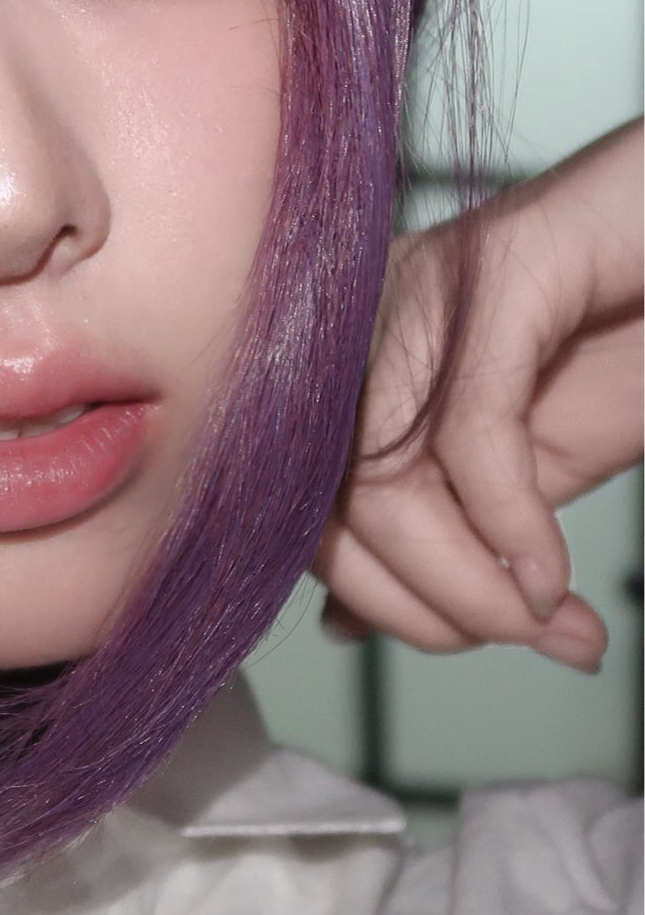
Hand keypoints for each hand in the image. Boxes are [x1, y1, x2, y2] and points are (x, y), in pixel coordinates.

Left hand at [313, 119, 642, 669]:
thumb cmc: (625, 340)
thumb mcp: (520, 466)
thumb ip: (442, 530)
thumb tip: (346, 626)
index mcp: (350, 366)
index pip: (301, 513)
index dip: (382, 603)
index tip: (476, 643)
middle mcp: (361, 322)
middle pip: (325, 506)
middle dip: (425, 608)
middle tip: (527, 638)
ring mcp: (417, 290)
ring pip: (379, 478)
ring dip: (469, 585)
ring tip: (547, 618)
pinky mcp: (492, 272)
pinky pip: (468, 429)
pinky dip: (511, 526)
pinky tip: (553, 573)